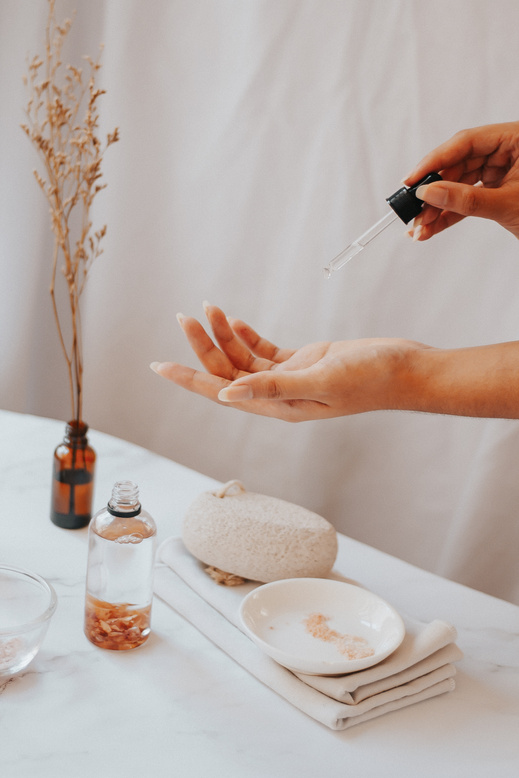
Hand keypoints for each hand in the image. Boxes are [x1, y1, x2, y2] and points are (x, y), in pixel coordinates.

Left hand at [150, 303, 424, 421]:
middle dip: (204, 345)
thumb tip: (225, 395)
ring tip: (209, 307)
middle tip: (185, 315)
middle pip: (228, 372)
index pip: (221, 393)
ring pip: (244, 358)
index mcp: (279, 406)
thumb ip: (271, 387)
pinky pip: (264, 351)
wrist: (405, 369)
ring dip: (224, 335)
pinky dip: (247, 335)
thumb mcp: (319, 379)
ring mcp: (290, 379)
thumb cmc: (371, 378)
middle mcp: (279, 395)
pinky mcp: (303, 363)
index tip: (159, 366)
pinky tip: (233, 320)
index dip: (189, 379)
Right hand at [404, 121, 518, 240]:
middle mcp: (509, 150)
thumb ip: (466, 199)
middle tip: (411, 210)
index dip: (435, 161)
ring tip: (418, 228)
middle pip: (459, 165)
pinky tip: (430, 229)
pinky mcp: (499, 192)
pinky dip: (450, 216)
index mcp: (518, 138)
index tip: (412, 180)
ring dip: (437, 209)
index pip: (467, 142)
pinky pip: (468, 201)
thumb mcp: (508, 204)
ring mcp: (503, 172)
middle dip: (434, 192)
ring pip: (460, 186)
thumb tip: (429, 193)